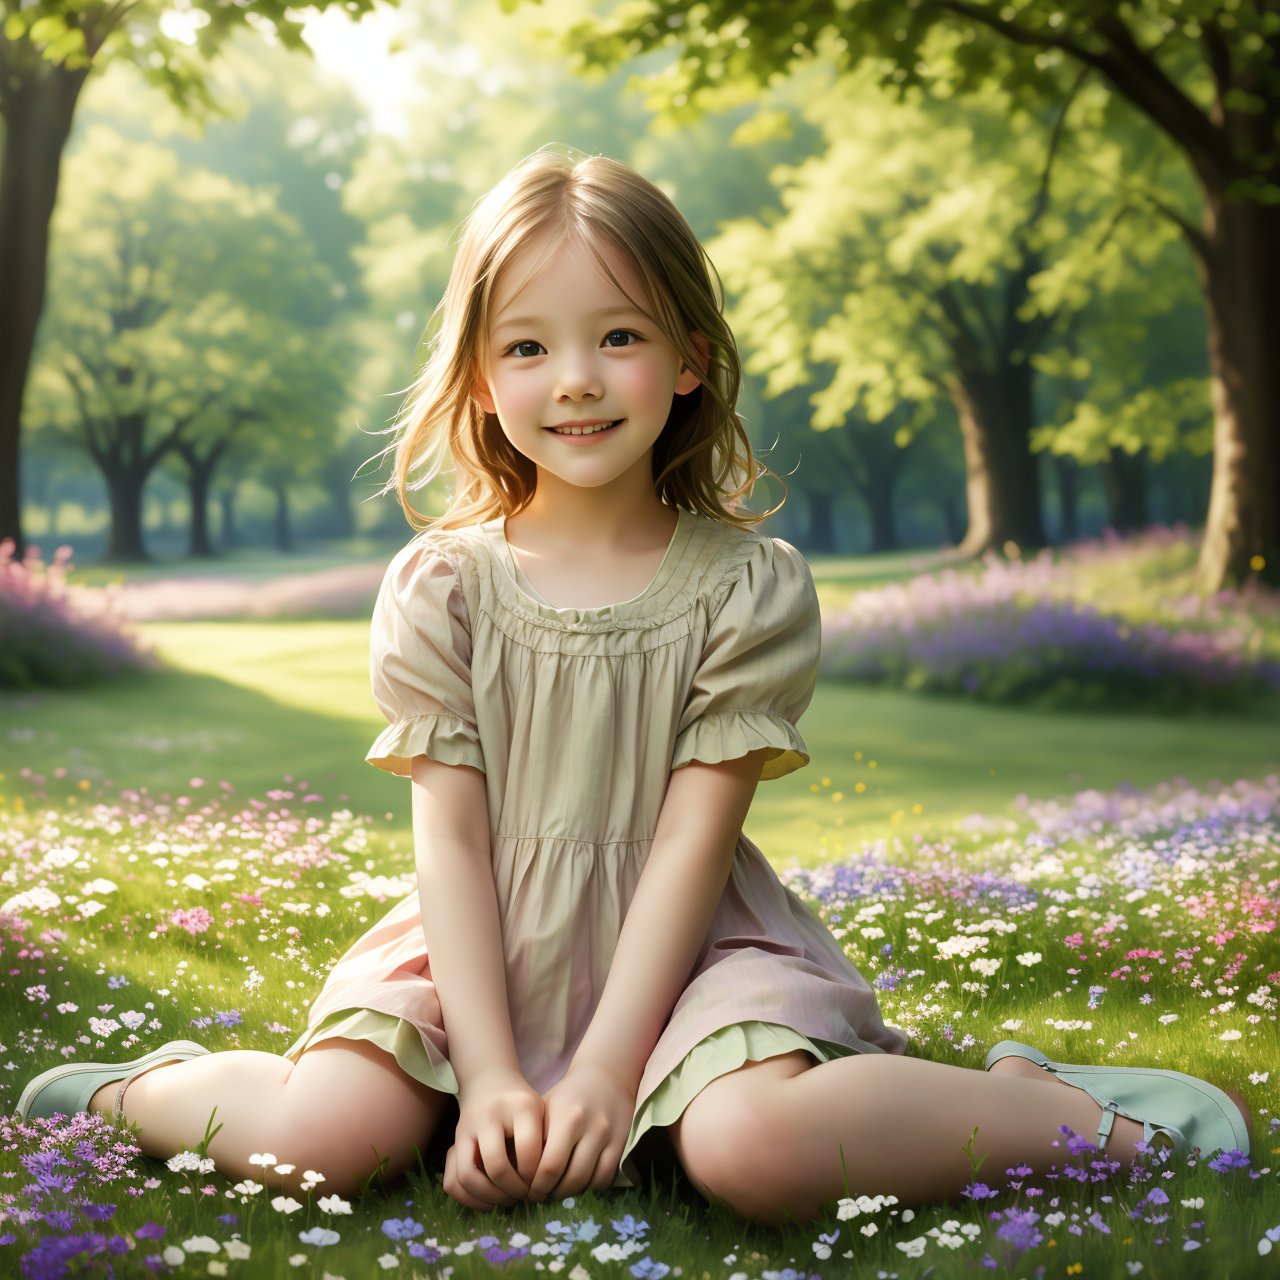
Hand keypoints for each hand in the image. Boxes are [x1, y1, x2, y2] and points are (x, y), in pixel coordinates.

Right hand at [445, 1068, 544, 1211]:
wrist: (489, 1079)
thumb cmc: (521, 1103)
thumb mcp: (540, 1111)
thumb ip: (546, 1142)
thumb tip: (546, 1184)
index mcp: (520, 1106)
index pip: (528, 1150)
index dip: (535, 1174)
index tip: (540, 1181)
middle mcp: (489, 1115)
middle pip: (497, 1166)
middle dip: (513, 1190)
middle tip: (524, 1195)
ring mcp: (466, 1128)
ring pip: (468, 1176)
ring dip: (489, 1198)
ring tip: (507, 1199)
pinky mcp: (452, 1142)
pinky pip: (452, 1181)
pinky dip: (469, 1198)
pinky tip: (488, 1200)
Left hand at [528, 1062, 634, 1201]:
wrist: (605, 1077)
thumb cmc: (568, 1095)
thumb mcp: (546, 1108)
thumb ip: (535, 1138)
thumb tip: (521, 1176)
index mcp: (566, 1116)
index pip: (550, 1166)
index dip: (537, 1186)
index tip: (529, 1191)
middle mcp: (590, 1126)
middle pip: (570, 1178)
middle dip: (552, 1193)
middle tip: (541, 1196)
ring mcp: (608, 1136)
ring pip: (589, 1181)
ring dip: (571, 1194)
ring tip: (558, 1191)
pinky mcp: (621, 1143)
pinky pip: (605, 1178)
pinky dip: (591, 1188)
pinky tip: (579, 1184)